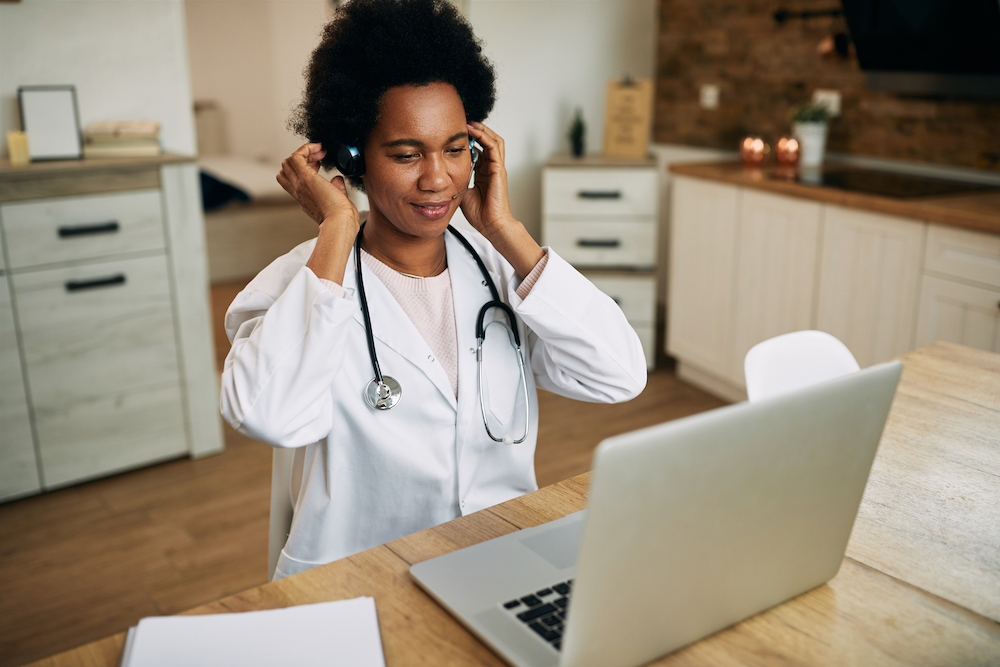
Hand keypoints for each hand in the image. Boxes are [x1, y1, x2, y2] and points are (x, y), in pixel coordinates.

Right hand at [277, 143, 358, 233]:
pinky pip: (297, 157)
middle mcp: (299, 191)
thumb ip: (336, 189)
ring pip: (288, 162)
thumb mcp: (337, 200)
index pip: (292, 179)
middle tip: (319, 158)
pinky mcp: (306, 178)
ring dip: (303, 152)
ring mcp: (300, 184)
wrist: (341, 222)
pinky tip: (318, 148)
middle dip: (301, 159)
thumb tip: (338, 180)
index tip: (318, 165)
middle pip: (286, 169)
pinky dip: (306, 148)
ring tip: (319, 153)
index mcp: (304, 198)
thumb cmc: (342, 217)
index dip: (302, 168)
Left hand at [460, 122, 515, 236]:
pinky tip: (473, 130)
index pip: (480, 148)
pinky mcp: (498, 169)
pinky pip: (494, 147)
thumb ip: (455, 180)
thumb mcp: (460, 191)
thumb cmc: (479, 212)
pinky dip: (484, 136)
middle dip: (477, 129)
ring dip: (482, 129)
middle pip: (488, 140)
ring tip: (469, 122)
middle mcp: (492, 167)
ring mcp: (496, 167)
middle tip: (463, 122)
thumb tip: (442, 174)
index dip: (470, 138)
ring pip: (494, 140)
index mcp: (484, 172)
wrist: (490, 224)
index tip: (456, 132)